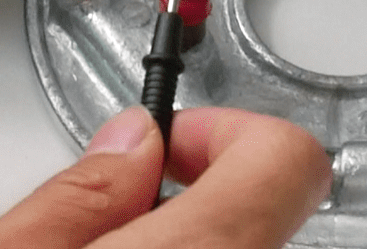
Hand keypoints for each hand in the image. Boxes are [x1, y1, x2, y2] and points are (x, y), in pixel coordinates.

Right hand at [0, 106, 331, 248]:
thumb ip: (78, 189)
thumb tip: (132, 137)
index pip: (288, 159)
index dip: (223, 130)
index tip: (164, 141)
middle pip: (262, 203)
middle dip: (186, 182)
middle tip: (111, 199)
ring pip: (238, 240)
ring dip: (180, 229)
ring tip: (97, 243)